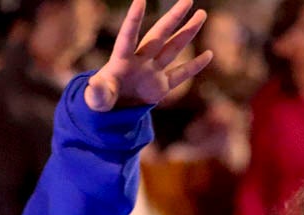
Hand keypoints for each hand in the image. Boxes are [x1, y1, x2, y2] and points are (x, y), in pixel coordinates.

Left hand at [85, 0, 213, 112]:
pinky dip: (194, 66)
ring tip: (201, 15)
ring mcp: (153, 71)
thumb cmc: (100, 101)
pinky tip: (208, 55)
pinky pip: (181, 74)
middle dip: (173, 18)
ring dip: (188, 32)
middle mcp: (140, 60)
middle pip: (159, 35)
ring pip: (173, 48)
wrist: (112, 110)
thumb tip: (94, 84)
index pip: (128, 36)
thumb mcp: (96, 99)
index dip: (134, 20)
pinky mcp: (162, 86)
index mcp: (121, 61)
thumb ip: (97, 91)